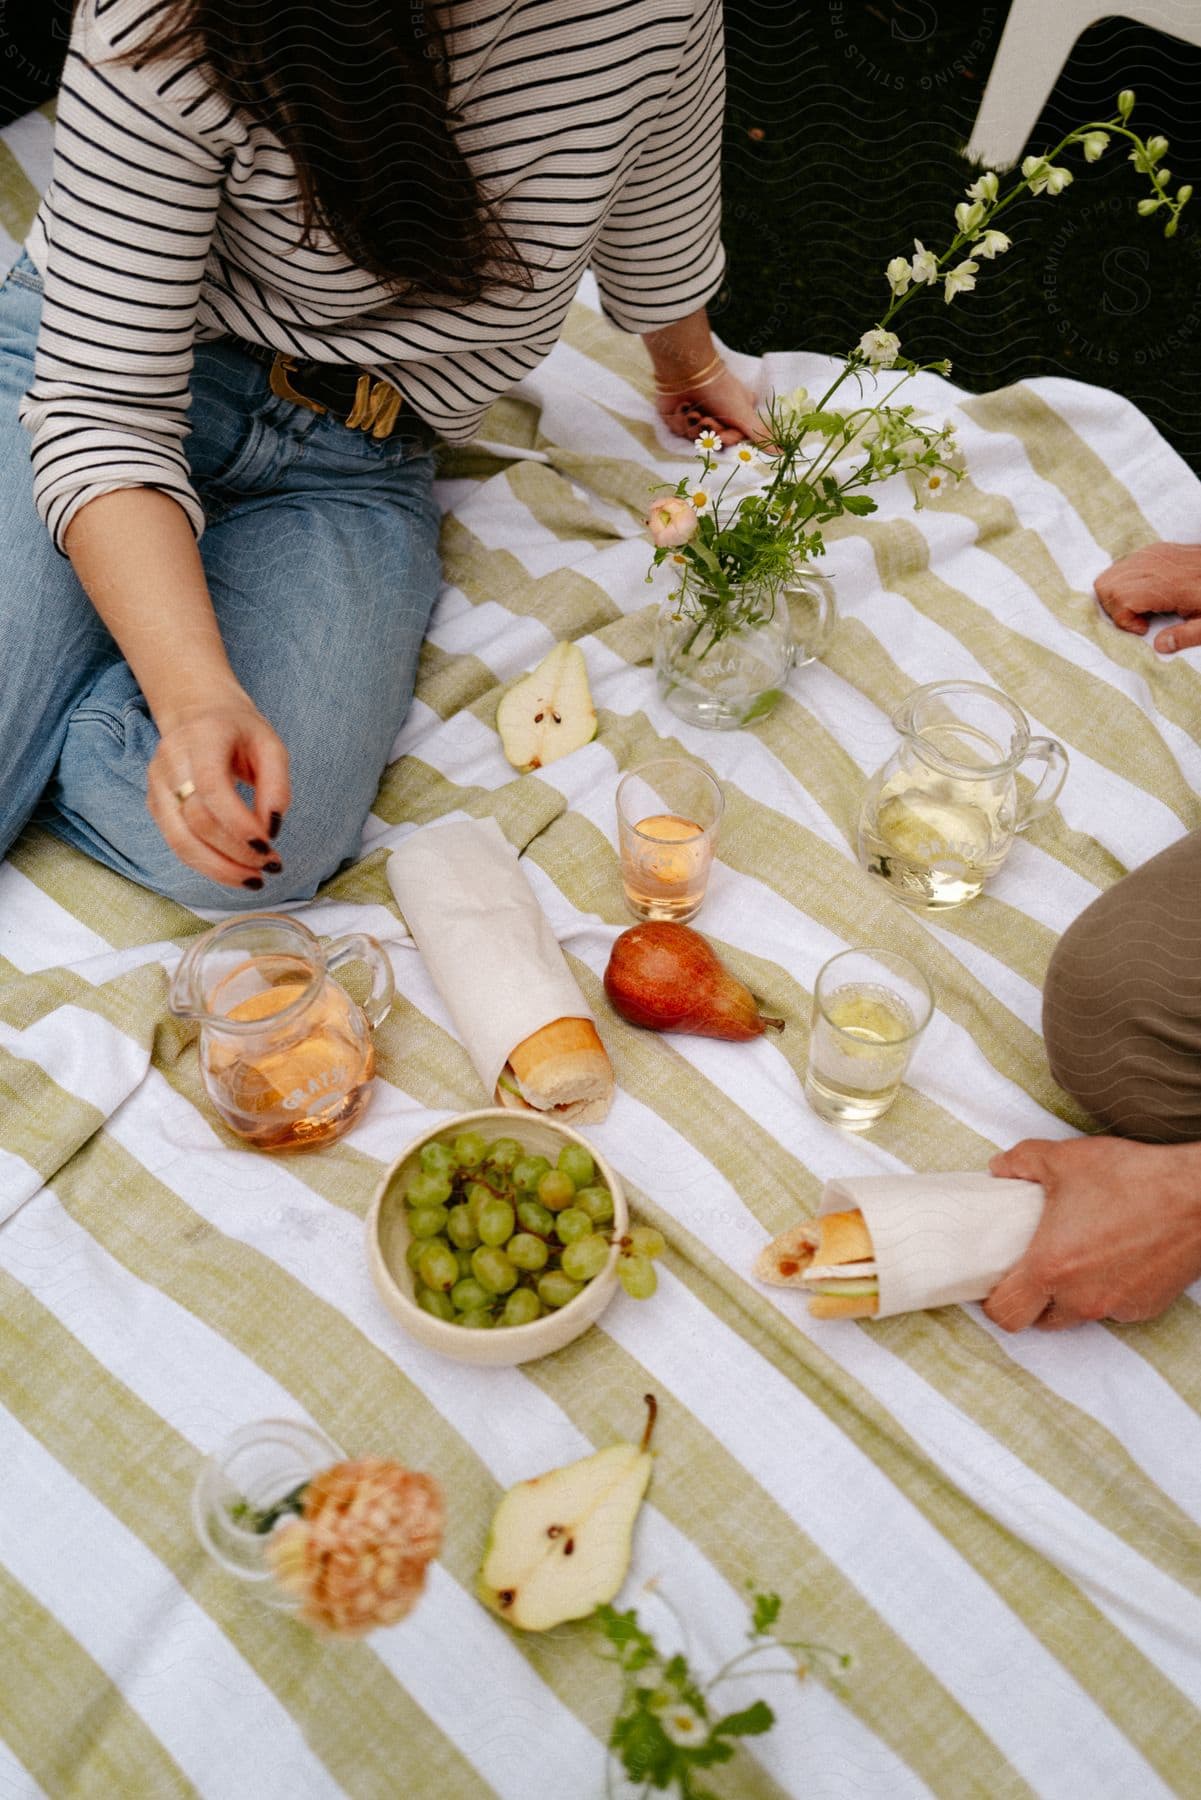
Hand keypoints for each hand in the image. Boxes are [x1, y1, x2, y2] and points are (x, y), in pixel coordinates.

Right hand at [147, 692, 290, 889]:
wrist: (197, 713)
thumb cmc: (239, 732)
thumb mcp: (270, 746)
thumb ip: (277, 784)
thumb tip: (273, 828)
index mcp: (202, 738)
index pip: (211, 787)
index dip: (237, 822)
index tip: (268, 845)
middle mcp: (171, 761)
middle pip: (196, 819)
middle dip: (236, 851)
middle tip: (272, 865)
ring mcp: (157, 784)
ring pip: (180, 840)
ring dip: (220, 868)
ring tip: (255, 879)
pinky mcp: (155, 805)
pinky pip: (177, 845)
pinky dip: (207, 865)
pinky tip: (235, 872)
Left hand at [655, 366, 764, 446]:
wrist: (689, 373)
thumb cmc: (721, 392)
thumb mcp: (745, 416)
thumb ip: (761, 437)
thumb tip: (784, 454)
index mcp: (735, 413)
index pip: (731, 439)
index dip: (726, 439)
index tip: (723, 436)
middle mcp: (717, 413)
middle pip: (713, 439)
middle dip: (709, 431)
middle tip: (707, 420)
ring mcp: (696, 414)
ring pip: (694, 436)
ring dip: (694, 425)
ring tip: (694, 411)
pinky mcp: (677, 414)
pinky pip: (678, 429)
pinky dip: (680, 419)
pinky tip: (682, 406)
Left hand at [982, 1136, 1200, 1331]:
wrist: (1195, 1196)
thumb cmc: (1130, 1178)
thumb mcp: (1063, 1159)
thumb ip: (1020, 1162)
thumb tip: (998, 1167)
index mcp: (1051, 1268)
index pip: (1005, 1314)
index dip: (994, 1302)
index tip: (996, 1281)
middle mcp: (1081, 1298)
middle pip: (1038, 1321)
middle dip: (1031, 1301)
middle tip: (1033, 1268)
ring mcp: (1116, 1307)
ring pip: (1077, 1315)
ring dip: (1069, 1296)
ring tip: (1075, 1258)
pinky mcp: (1145, 1308)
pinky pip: (1113, 1308)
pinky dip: (1106, 1290)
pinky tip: (1112, 1258)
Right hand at [1093, 542, 1200, 653]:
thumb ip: (1185, 636)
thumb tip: (1159, 646)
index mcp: (1165, 586)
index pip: (1120, 598)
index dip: (1124, 619)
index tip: (1144, 628)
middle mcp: (1153, 566)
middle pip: (1106, 585)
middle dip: (1113, 608)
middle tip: (1137, 619)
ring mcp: (1152, 555)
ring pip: (1110, 574)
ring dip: (1117, 595)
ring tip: (1139, 606)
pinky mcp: (1154, 550)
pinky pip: (1124, 564)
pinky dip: (1125, 582)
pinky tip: (1146, 592)